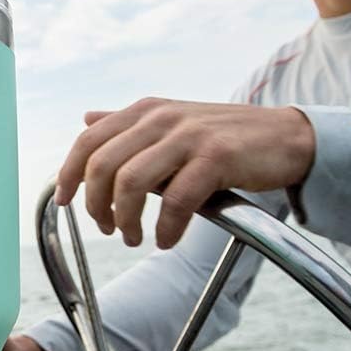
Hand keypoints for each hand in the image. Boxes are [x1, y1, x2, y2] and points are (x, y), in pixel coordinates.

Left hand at [54, 98, 314, 249]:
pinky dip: (165, 228)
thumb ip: (128, 125)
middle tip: (109, 230)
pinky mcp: (216, 157)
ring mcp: (188, 135)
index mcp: (145, 110)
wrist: (286, 137)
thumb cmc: (225, 137)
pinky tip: (167, 239)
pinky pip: (175, 201)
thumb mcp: (172, 123)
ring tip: (136, 238)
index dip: (69, 174)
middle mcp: (161, 118)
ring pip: (131, 183)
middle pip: (103, 165)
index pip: (88, 141)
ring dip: (127, 221)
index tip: (64, 203)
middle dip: (97, 206)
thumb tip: (86, 120)